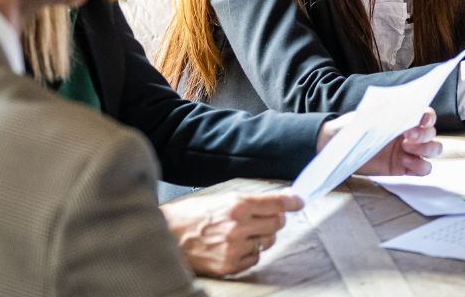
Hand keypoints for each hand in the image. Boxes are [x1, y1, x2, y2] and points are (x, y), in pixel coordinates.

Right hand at [161, 190, 300, 277]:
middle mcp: (238, 227)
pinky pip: (255, 259)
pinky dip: (250, 253)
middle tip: (264, 218)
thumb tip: (281, 199)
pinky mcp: (229, 265)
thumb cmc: (191, 215)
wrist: (165, 236)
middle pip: (277, 223)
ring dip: (261, 236)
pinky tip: (235, 246)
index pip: (276, 203)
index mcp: (236, 205)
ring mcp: (234, 248)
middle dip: (275, 219)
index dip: (291, 201)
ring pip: (268, 241)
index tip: (298, 201)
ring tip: (243, 232)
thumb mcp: (221, 199)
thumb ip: (251, 201)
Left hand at [319, 107, 441, 177]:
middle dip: (424, 135)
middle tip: (407, 137)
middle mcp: (410, 134)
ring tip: (406, 150)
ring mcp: (408, 151)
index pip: (427, 115)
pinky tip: (405, 162)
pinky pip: (423, 169)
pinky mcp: (403, 168)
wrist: (338, 147)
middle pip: (432, 134)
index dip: (428, 117)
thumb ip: (383, 114)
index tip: (420, 120)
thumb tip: (397, 109)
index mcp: (404, 118)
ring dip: (426, 150)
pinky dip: (419, 166)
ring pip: (433, 150)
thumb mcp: (366, 116)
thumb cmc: (352, 127)